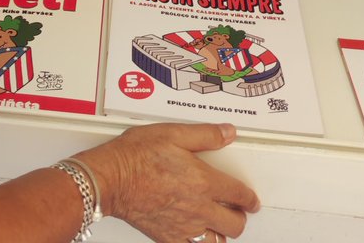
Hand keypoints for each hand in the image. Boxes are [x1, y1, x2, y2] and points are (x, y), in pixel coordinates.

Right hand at [80, 122, 258, 242]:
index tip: (252, 199)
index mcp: (203, 182)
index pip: (239, 194)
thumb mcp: (173, 133)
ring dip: (222, 232)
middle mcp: (198, 208)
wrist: (111, 179)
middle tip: (239, 210)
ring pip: (217, 241)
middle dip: (241, 216)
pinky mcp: (168, 237)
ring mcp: (184, 227)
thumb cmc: (136, 156)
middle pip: (235, 223)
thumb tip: (228, 133)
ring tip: (220, 223)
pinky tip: (196, 236)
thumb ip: (205, 135)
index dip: (250, 198)